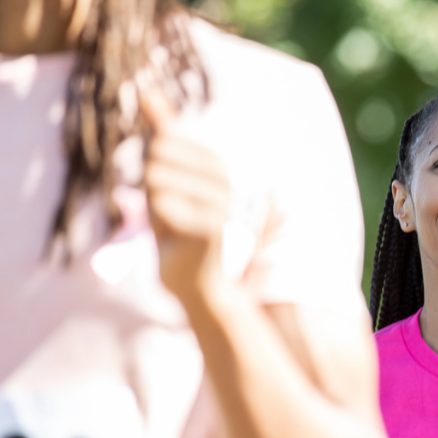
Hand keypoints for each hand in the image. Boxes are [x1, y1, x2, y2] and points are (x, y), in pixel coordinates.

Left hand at [140, 87, 230, 303]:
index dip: (151, 169)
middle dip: (151, 185)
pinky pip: (162, 204)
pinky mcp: (216, 223)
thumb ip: (164, 134)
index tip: (168, 196)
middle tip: (170, 215)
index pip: (165, 139)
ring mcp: (223, 200)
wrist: (196, 283)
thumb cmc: (179, 232)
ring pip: (156, 178)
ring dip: (154, 206)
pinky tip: (178, 238)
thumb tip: (146, 88)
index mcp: (217, 164)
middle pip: (157, 154)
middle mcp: (226, 178)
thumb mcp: (167, 177)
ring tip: (174, 226)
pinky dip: (160, 223)